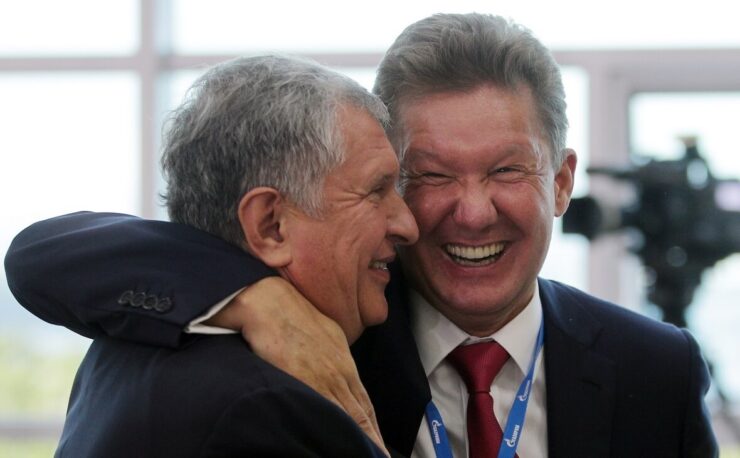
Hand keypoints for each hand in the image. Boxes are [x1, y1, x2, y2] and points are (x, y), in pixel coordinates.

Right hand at [205, 277, 388, 455]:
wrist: (271, 304)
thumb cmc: (290, 314)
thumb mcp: (322, 333)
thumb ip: (329, 355)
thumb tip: (328, 369)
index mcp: (344, 361)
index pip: (364, 401)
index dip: (373, 425)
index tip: (379, 444)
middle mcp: (341, 372)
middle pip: (363, 413)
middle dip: (374, 439)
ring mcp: (326, 378)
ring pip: (352, 416)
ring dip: (364, 439)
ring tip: (373, 457)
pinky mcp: (308, 382)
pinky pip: (329, 413)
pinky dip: (341, 431)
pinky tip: (344, 444)